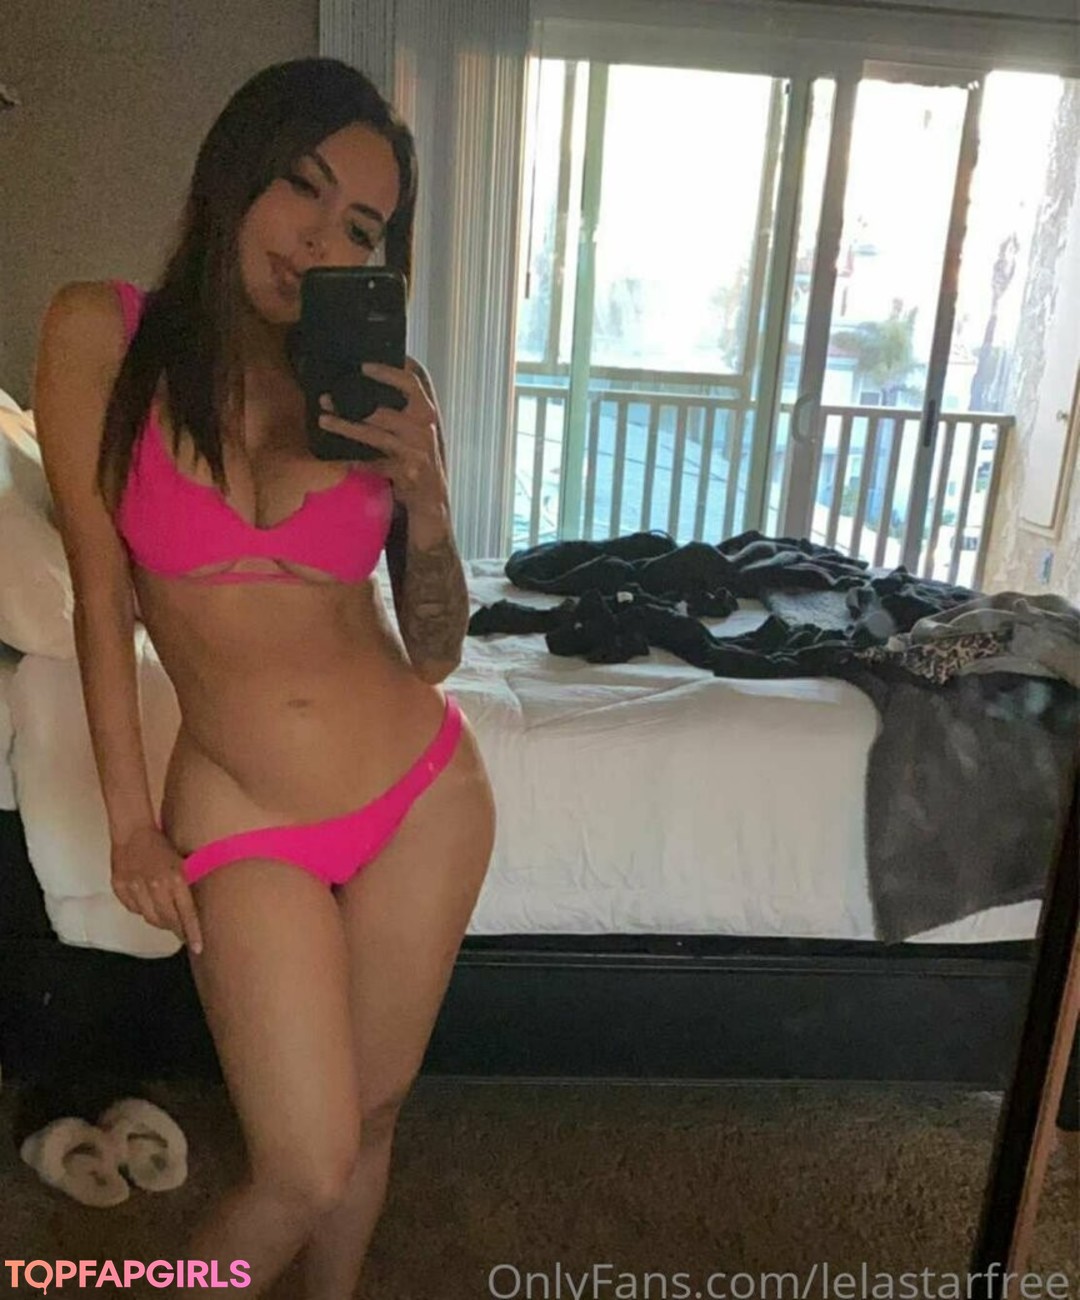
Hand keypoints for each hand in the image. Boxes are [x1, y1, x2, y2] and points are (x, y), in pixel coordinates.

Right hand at [110, 824, 203, 954]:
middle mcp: (156, 885)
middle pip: (168, 920)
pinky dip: (143, 909)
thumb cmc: (163, 846)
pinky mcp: (120, 888)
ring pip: (151, 918)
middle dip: (177, 929)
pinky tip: (147, 901)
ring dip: (160, 921)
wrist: (133, 831)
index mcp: (176, 879)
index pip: (186, 913)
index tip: (198, 948)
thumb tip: (194, 912)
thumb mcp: (182, 863)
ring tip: (166, 917)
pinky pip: (134, 910)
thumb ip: (186, 888)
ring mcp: (135, 887)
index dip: (192, 933)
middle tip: (183, 933)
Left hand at [316, 360, 448, 516]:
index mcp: (427, 411)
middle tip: (327, 396)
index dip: (387, 372)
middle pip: (383, 410)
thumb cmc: (421, 454)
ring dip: (345, 427)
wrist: (433, 496)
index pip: (411, 383)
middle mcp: (423, 428)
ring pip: (374, 435)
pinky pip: (374, 464)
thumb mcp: (419, 426)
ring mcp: (416, 451)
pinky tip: (341, 457)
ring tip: (324, 419)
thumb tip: (369, 382)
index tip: (363, 366)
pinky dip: (356, 461)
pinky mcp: (406, 472)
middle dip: (351, 403)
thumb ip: (404, 406)